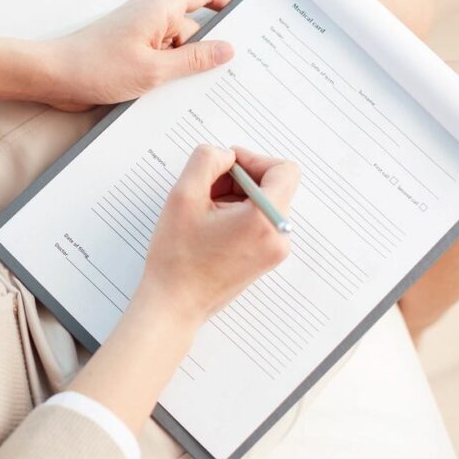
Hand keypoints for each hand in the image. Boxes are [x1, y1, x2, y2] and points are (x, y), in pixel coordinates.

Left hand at [40, 0, 235, 111]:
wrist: (53, 77)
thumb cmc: (96, 68)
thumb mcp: (155, 70)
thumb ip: (194, 60)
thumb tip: (227, 49)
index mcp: (159, 9)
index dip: (226, 1)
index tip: (246, 17)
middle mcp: (149, 17)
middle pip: (191, 30)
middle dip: (205, 52)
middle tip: (225, 77)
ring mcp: (137, 35)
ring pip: (173, 50)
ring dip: (182, 70)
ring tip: (191, 93)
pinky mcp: (127, 53)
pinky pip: (156, 61)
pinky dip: (164, 75)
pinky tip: (168, 96)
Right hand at [137, 145, 299, 326]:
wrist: (175, 303)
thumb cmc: (177, 259)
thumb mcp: (183, 196)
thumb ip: (206, 161)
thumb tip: (225, 155)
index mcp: (265, 220)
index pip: (283, 170)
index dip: (254, 159)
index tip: (226, 166)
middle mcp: (279, 236)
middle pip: (273, 186)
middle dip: (239, 180)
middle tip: (206, 190)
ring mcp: (275, 251)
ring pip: (264, 203)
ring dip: (236, 197)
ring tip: (204, 212)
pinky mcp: (265, 259)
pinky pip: (259, 222)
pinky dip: (237, 215)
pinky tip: (210, 226)